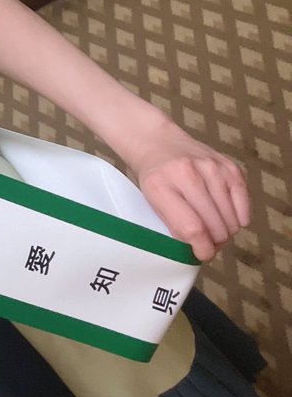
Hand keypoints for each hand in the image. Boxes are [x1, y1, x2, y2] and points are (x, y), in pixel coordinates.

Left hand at [122, 119, 249, 261]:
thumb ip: (175, 226)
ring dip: (225, 230)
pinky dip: (237, 217)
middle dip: (214, 241)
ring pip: (232, 220)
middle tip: (206, 240)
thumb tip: (202, 250)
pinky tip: (224, 214)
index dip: (202, 249)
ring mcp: (212, 168)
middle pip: (216, 226)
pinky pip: (243, 205)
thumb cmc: (155, 177)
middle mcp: (188, 174)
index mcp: (160, 186)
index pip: (192, 228)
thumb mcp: (152, 202)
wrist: (159, 142)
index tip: (203, 254)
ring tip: (212, 225)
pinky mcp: (230, 166)